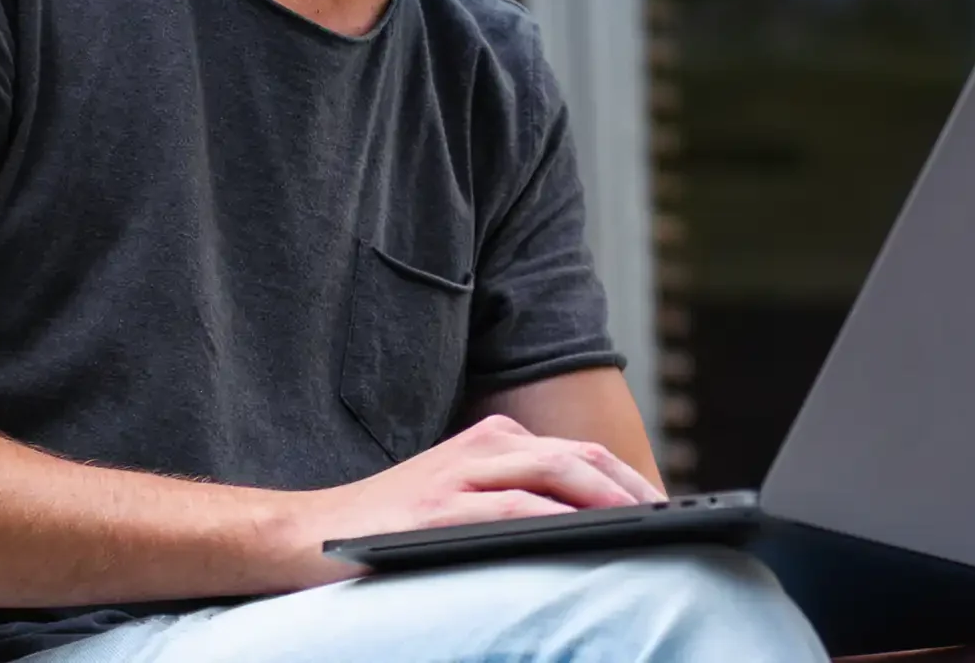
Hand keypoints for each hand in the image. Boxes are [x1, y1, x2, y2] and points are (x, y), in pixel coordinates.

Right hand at [271, 414, 663, 588]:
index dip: (626, 477)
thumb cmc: (389, 527)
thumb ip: (513, 499)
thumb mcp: (458, 499)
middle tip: (670, 516)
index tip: (664, 506)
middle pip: (577, 456)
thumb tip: (587, 527)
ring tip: (643, 523)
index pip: (577, 453)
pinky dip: (555, 517)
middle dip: (630, 486)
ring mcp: (459, 474)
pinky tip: (582, 532)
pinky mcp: (439, 509)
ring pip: (553, 472)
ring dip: (605, 496)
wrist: (304, 534)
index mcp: (491, 440)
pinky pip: (512, 507)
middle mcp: (481, 447)